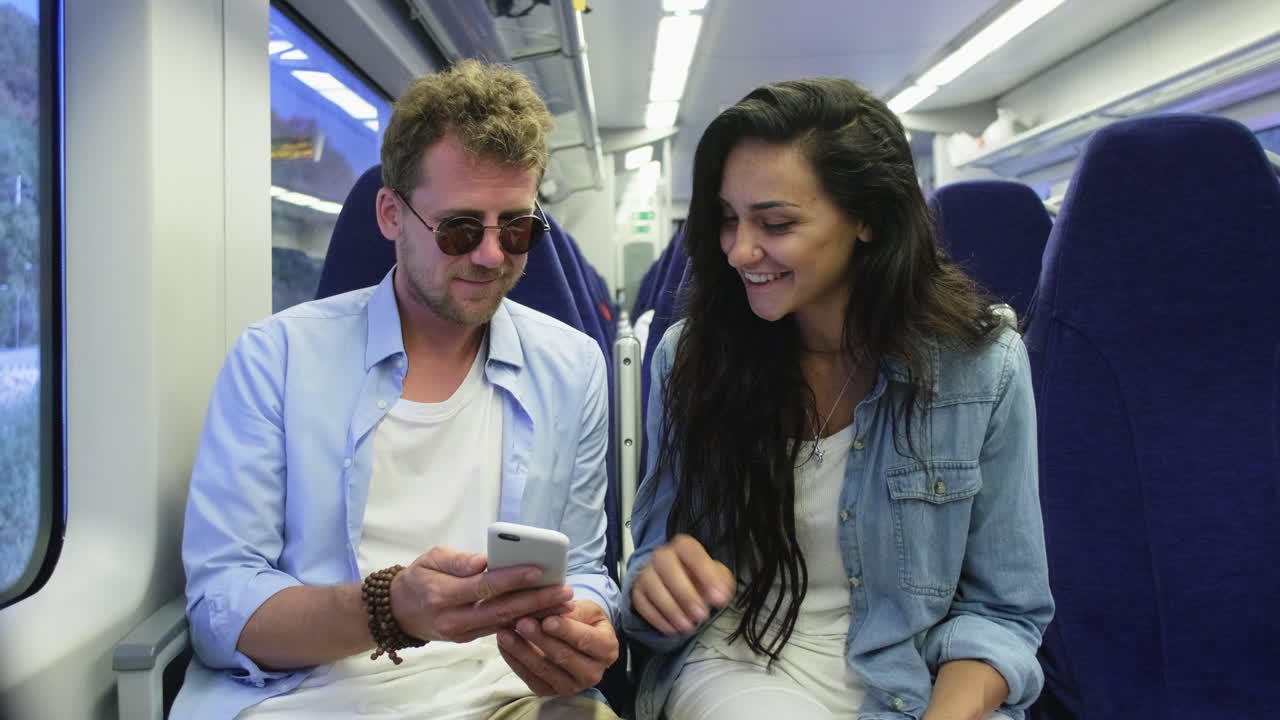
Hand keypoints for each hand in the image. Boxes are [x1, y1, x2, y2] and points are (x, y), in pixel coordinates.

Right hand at [390, 546, 573, 642]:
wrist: (398, 611)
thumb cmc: (419, 578)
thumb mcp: (431, 559)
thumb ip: (458, 561)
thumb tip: (485, 560)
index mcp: (443, 595)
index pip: (484, 586)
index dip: (513, 579)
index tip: (538, 570)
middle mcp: (453, 619)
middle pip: (501, 610)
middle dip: (536, 601)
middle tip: (564, 591)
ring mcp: (462, 633)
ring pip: (505, 623)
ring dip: (537, 614)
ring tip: (564, 604)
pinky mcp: (469, 638)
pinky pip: (500, 630)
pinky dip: (525, 621)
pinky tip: (547, 613)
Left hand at [496, 599, 619, 695]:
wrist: (580, 637)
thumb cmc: (584, 619)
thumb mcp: (585, 609)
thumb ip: (569, 611)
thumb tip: (546, 611)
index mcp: (607, 650)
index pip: (586, 641)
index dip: (566, 630)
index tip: (547, 620)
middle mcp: (593, 673)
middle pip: (564, 657)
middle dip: (540, 639)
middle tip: (521, 622)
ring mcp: (571, 686)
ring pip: (544, 670)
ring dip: (522, 651)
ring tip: (505, 632)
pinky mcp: (550, 691)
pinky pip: (530, 678)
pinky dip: (515, 661)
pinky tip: (503, 644)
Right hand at [630, 533, 734, 634]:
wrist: (675, 581)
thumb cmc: (696, 577)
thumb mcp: (715, 575)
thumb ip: (721, 581)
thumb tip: (721, 593)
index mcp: (683, 547)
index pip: (691, 552)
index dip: (706, 574)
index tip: (718, 597)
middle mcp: (662, 555)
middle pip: (666, 565)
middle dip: (685, 593)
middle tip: (701, 615)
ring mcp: (646, 572)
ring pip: (652, 585)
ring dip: (671, 608)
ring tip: (688, 626)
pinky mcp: (637, 590)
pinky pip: (642, 603)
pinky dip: (657, 618)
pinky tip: (672, 628)